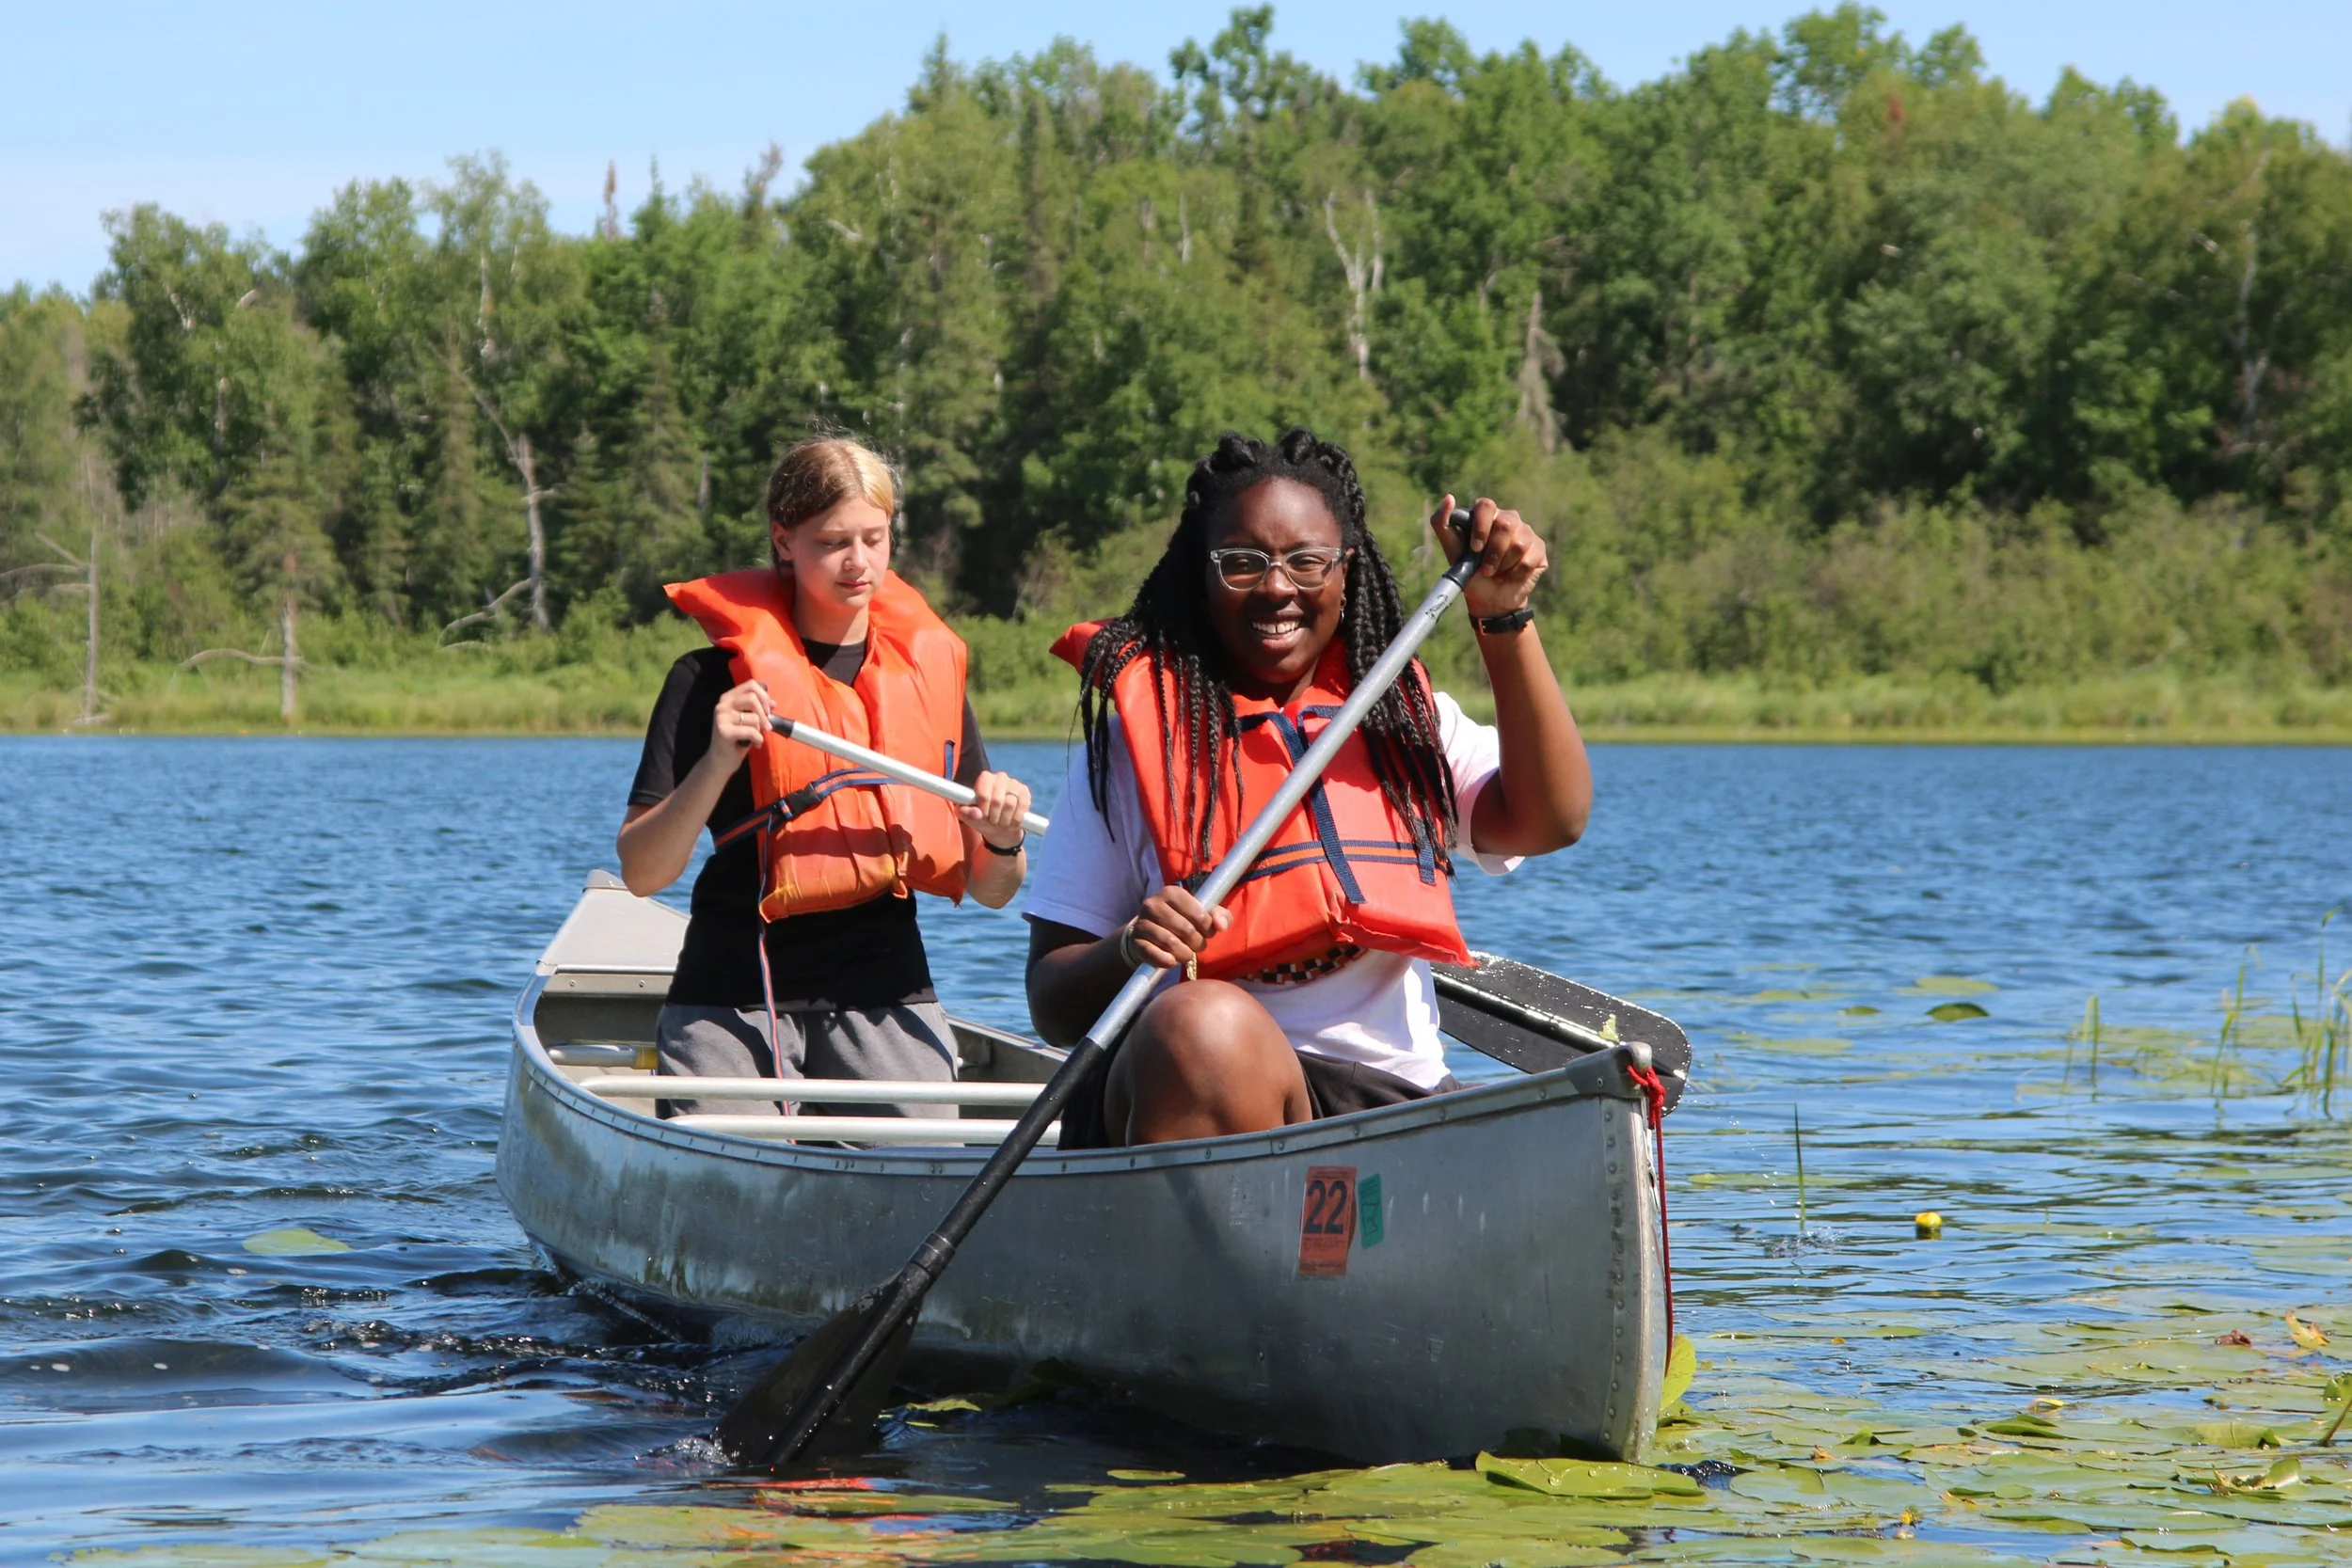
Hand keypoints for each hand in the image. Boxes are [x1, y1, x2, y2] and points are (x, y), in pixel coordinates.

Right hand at [707, 680, 772, 768]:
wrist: (720, 761)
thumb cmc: (737, 740)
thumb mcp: (746, 720)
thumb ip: (756, 709)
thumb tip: (773, 703)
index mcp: (728, 698)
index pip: (751, 685)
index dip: (764, 696)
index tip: (770, 709)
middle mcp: (722, 704)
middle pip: (752, 698)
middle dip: (764, 714)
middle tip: (767, 726)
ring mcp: (721, 717)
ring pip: (754, 717)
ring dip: (759, 730)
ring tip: (755, 738)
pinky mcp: (723, 731)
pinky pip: (751, 731)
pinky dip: (758, 740)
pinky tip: (754, 744)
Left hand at [957, 769, 1032, 850]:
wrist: (1001, 828)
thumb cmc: (982, 819)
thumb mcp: (969, 817)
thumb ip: (966, 813)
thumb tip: (976, 813)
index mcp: (985, 778)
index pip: (984, 794)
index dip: (983, 809)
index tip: (983, 816)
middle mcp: (1000, 777)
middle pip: (997, 801)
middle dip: (994, 817)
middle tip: (992, 821)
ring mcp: (1015, 784)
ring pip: (1010, 804)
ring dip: (1005, 819)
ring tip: (1001, 822)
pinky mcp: (1025, 792)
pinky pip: (1022, 807)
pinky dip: (1016, 819)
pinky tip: (1012, 821)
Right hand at [1122, 885, 1232, 970]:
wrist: (1147, 934)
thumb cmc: (1181, 922)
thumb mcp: (1202, 915)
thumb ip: (1220, 916)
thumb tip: (1221, 926)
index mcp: (1171, 892)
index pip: (1200, 915)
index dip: (1207, 929)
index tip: (1205, 933)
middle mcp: (1153, 904)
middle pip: (1186, 930)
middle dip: (1197, 943)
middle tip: (1196, 946)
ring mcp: (1141, 922)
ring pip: (1170, 943)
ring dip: (1184, 954)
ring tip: (1186, 954)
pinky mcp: (1134, 941)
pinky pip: (1153, 954)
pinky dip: (1166, 961)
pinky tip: (1171, 960)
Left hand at [1431, 495, 1546, 619]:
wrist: (1488, 601)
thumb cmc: (1469, 574)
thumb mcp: (1452, 550)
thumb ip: (1442, 523)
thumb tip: (1449, 497)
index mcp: (1487, 516)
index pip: (1486, 505)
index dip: (1481, 528)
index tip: (1475, 549)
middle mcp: (1508, 519)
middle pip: (1506, 524)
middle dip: (1493, 553)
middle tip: (1485, 570)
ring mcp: (1526, 533)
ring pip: (1520, 543)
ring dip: (1503, 566)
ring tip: (1496, 574)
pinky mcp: (1539, 549)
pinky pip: (1530, 559)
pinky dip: (1516, 574)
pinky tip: (1509, 577)